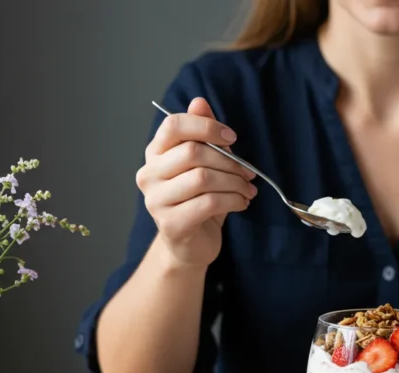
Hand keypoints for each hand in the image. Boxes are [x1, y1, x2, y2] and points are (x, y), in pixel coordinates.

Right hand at [136, 97, 257, 268]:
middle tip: (249, 173)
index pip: (173, 126)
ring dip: (235, 183)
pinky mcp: (170, 223)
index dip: (206, 127)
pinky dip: (233, 201)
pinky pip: (208, 203)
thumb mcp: (205, 164)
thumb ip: (202, 134)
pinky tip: (241, 203)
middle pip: (193, 153)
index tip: (232, 138)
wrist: (190, 245)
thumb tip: (200, 102)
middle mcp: (149, 174)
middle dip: (229, 161)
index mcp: (155, 153)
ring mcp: (156, 200)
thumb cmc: (198, 200)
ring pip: (203, 179)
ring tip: (248, 190)